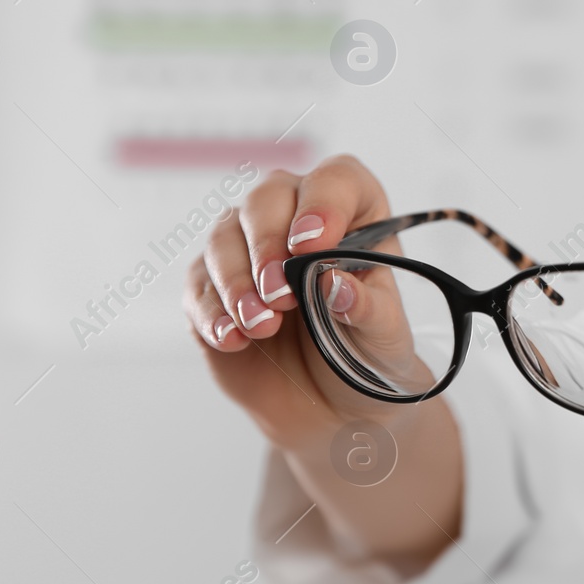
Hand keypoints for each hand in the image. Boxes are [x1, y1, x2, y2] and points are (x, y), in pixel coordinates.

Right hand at [181, 155, 425, 450]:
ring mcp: (249, 249)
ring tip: (263, 327)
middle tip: (281, 296)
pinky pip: (199, 284)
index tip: (314, 245)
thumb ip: (367, 308)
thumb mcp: (384, 337)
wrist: (334, 404)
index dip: (322, 202)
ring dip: (237, 282)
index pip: (335, 180)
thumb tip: (336, 284)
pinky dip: (212, 312)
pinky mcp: (213, 287)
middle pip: (266, 198)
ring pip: (224, 237)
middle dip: (267, 245)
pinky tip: (234, 339)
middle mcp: (295, 218)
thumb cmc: (367, 353)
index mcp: (351, 213)